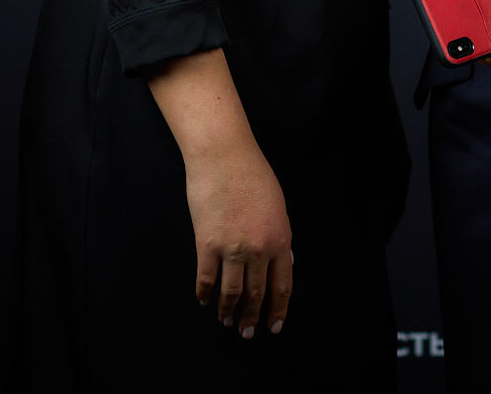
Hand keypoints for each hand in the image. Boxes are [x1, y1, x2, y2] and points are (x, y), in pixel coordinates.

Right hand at [184, 143, 293, 338]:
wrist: (224, 157)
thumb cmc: (253, 175)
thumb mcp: (278, 207)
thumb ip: (281, 237)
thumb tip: (285, 262)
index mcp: (281, 239)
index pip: (282, 285)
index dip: (278, 310)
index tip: (274, 326)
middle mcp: (259, 249)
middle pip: (256, 293)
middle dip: (252, 317)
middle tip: (248, 333)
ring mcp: (231, 248)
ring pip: (231, 292)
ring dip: (228, 311)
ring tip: (226, 322)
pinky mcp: (206, 244)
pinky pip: (206, 278)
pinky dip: (204, 293)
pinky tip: (204, 301)